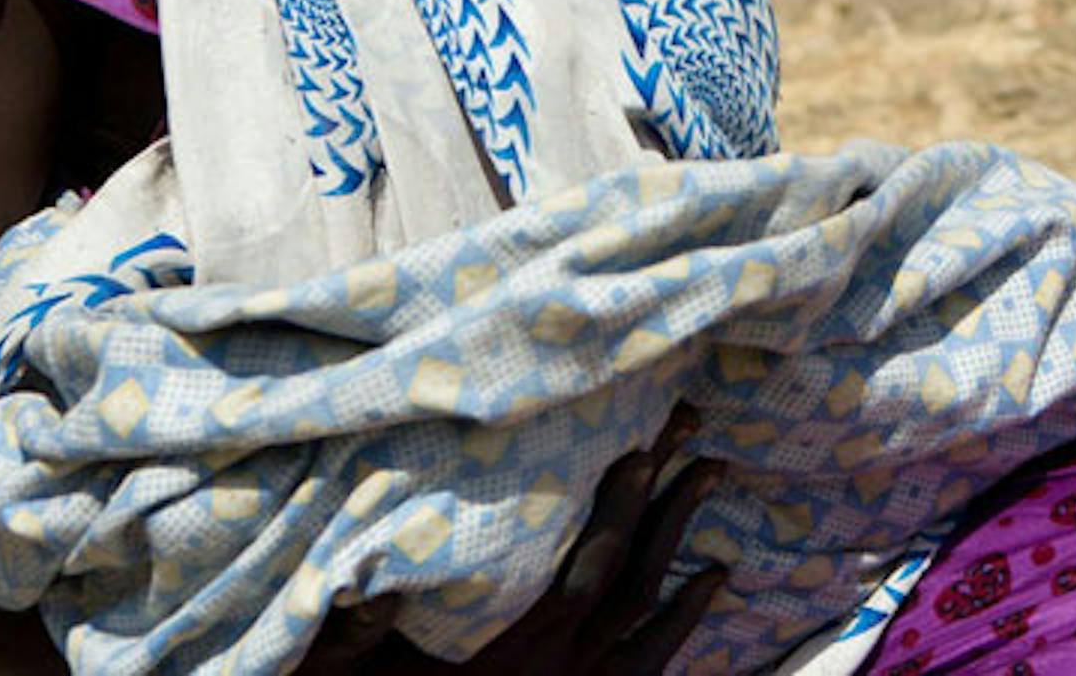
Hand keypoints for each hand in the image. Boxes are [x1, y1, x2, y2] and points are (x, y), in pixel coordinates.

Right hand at [299, 404, 726, 673]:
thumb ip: (359, 633)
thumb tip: (369, 580)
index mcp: (520, 650)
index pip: (586, 570)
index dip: (617, 511)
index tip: (641, 451)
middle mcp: (568, 666)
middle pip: (632, 571)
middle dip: (662, 496)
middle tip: (689, 423)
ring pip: (652, 603)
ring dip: (682, 533)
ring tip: (712, 471)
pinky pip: (656, 657)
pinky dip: (688, 614)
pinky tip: (716, 576)